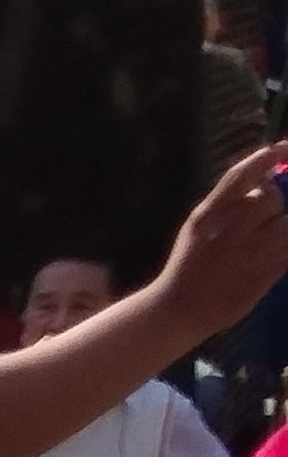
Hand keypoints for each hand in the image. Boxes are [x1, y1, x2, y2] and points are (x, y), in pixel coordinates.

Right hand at [155, 146, 287, 343]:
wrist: (179, 309)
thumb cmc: (188, 264)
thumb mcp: (197, 226)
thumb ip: (226, 203)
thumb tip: (265, 179)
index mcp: (208, 215)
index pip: (241, 176)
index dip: (266, 158)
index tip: (284, 148)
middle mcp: (229, 230)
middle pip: (272, 199)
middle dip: (275, 203)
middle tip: (264, 216)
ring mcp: (249, 254)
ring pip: (286, 225)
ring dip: (282, 228)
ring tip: (267, 238)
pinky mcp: (264, 275)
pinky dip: (286, 247)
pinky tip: (275, 252)